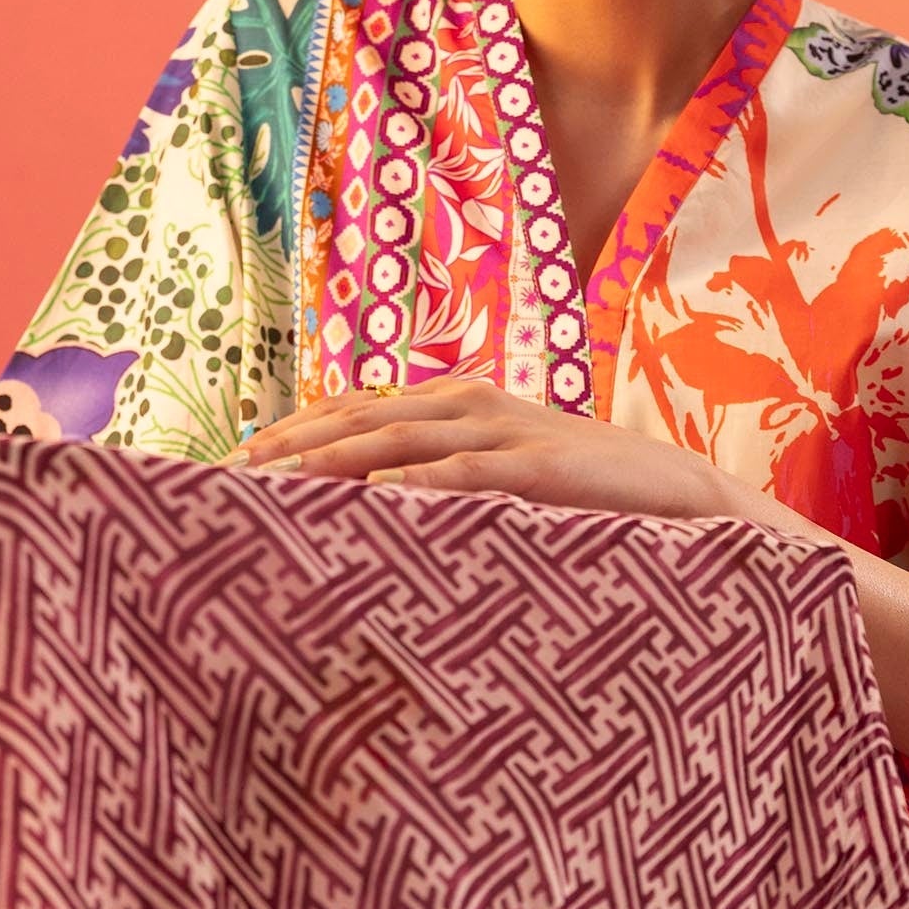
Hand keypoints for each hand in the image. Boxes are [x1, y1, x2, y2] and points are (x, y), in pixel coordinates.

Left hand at [221, 375, 734, 521]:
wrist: (680, 492)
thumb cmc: (586, 493)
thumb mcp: (505, 474)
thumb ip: (446, 476)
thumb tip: (371, 506)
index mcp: (458, 402)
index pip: (356, 408)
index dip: (294, 430)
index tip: (235, 462)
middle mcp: (470, 404)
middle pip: (359, 418)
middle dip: (291, 445)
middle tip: (227, 475)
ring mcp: (504, 431)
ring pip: (397, 441)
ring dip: (330, 461)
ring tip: (274, 483)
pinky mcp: (537, 466)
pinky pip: (464, 475)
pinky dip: (416, 484)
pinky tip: (374, 498)